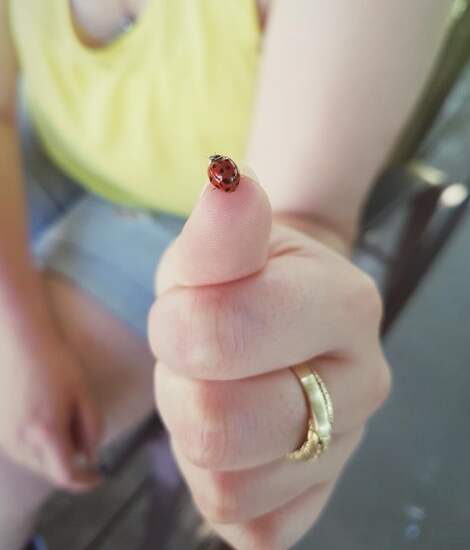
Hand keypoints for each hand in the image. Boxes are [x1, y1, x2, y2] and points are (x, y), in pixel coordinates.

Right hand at [0, 323, 102, 491]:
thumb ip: (92, 429)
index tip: (98, 476)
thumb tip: (90, 456)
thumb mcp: (84, 393)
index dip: (85, 481)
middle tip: (79, 426)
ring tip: (60, 411)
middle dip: (71, 460)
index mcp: (46, 431)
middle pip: (51, 469)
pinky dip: (38, 443)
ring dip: (53, 452)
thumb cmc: (56, 362)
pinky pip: (23, 449)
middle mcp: (21, 440)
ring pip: (36, 461)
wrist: (21, 340)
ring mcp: (6, 436)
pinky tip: (44, 412)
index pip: (66, 475)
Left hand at [149, 169, 391, 549]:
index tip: (187, 305)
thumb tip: (227, 182)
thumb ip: (221, 224)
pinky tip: (233, 440)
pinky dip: (218, 485)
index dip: (176, 324)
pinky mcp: (317, 502)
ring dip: (194, 435)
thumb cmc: (245, 274)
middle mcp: (362, 385)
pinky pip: (245, 527)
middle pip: (218, 426)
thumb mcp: (222, 243)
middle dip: (180, 387)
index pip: (217, 337)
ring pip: (225, 485)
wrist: (283, 310)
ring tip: (215, 392)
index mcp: (344, 306)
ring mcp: (344, 451)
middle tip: (198, 359)